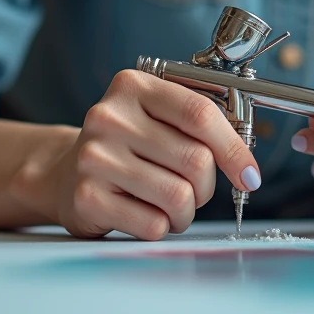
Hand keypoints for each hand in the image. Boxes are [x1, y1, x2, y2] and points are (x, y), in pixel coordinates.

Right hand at [43, 69, 260, 240]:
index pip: (200, 114)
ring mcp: (95, 157)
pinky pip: (153, 224)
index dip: (233, 149)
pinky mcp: (87, 196)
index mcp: (133, 86)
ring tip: (170, 205)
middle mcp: (109, 117)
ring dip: (186, 212)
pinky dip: (162, 226)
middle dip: (206, 186)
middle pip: (195, 160)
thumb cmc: (127, 146)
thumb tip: (246, 166)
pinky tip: (145, 213)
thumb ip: (199, 125)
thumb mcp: (156, 117)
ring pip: (178, 196)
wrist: (64, 173)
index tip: (249, 175)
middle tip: (194, 190)